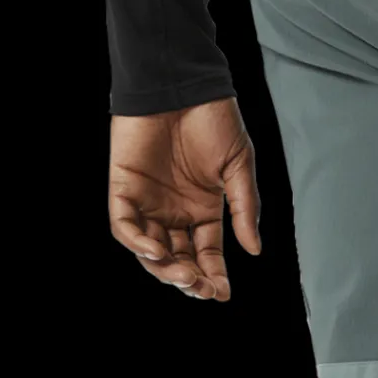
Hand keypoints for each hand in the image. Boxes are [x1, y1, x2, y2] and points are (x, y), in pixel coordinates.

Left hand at [107, 98, 262, 300]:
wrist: (183, 83)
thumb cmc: (214, 118)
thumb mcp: (239, 167)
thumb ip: (244, 209)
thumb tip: (254, 250)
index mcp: (203, 210)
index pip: (207, 255)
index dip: (214, 276)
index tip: (223, 294)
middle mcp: (175, 211)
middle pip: (179, 259)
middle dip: (190, 279)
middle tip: (202, 288)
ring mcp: (148, 202)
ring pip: (151, 251)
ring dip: (165, 269)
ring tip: (185, 276)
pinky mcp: (123, 188)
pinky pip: (125, 226)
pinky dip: (138, 243)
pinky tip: (158, 251)